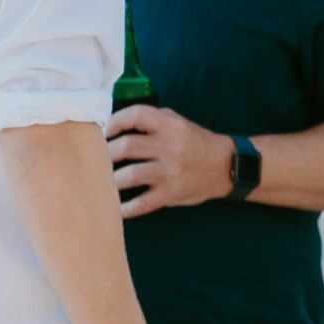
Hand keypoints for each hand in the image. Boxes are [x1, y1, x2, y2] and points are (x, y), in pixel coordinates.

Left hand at [109, 106, 234, 217]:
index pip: (137, 115)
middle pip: (126, 147)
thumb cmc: (194, 142)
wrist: (225, 167)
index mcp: (171, 126)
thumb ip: (151, 119)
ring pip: (129, 175)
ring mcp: (170, 172)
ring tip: (103, 180)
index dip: (115, 120)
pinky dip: (125, 208)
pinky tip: (116, 207)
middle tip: (98, 158)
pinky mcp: (171, 194)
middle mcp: (170, 147)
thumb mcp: (178, 122)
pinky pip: (142, 203)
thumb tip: (114, 121)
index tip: (105, 130)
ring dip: (110, 179)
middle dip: (106, 153)